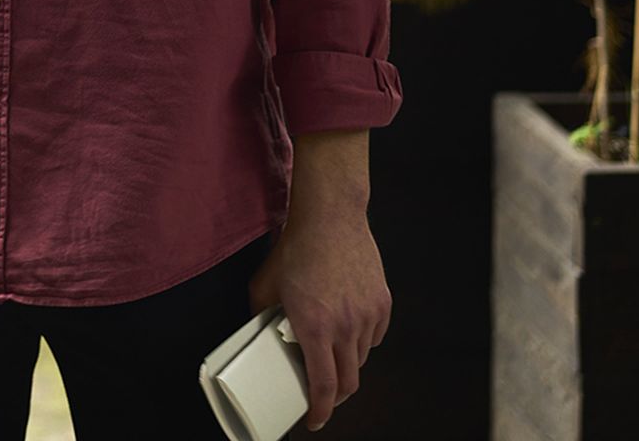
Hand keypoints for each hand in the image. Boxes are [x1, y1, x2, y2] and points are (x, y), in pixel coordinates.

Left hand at [248, 209, 390, 431]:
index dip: (320, 411)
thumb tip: (256, 332)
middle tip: (322, 397)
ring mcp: (368, 316)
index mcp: (315, 327)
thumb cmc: (297, 249)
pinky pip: (375, 337)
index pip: (324, 386)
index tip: (314, 421)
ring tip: (331, 357)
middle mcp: (346, 326)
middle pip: (348, 382)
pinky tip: (348, 332)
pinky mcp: (383, 304)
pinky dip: (362, 342)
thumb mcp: (264, 285)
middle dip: (335, 397)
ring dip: (346, 366)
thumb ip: (259, 315)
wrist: (331, 218)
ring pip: (361, 359)